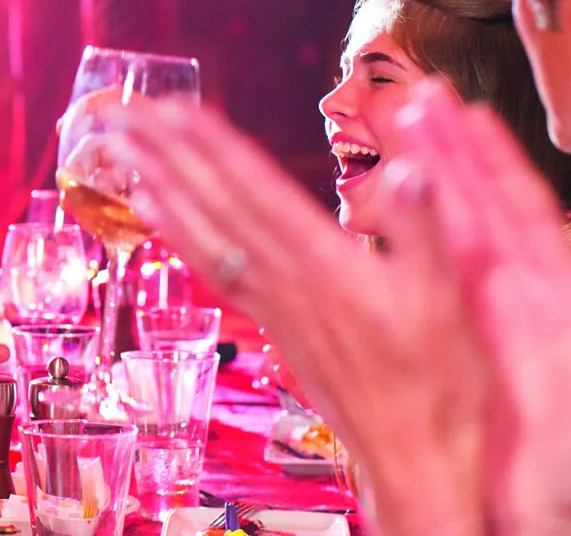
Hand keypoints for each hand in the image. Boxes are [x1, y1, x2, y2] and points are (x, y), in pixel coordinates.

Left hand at [98, 98, 488, 535]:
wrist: (420, 463)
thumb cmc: (441, 387)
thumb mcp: (450, 300)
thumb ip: (425, 229)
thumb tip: (413, 172)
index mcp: (327, 265)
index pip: (257, 191)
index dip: (213, 147)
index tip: (173, 109)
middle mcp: (288, 282)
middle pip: (216, 206)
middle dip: (168, 155)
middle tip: (120, 114)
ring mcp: (276, 305)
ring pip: (205, 235)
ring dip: (161, 187)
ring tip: (121, 151)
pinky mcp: (276, 325)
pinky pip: (215, 270)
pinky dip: (180, 235)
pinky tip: (156, 214)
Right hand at [396, 86, 570, 533]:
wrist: (539, 514)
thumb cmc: (564, 475)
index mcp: (553, 304)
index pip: (519, 214)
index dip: (489, 160)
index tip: (461, 112)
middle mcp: (519, 293)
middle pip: (480, 202)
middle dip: (448, 144)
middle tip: (416, 94)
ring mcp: (485, 306)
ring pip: (450, 222)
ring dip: (424, 168)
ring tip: (396, 121)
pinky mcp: (454, 327)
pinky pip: (428, 260)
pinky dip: (402, 220)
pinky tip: (373, 196)